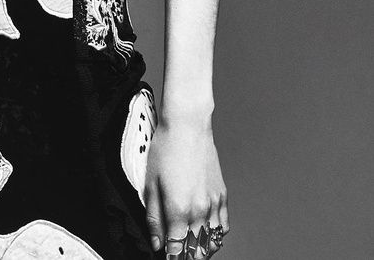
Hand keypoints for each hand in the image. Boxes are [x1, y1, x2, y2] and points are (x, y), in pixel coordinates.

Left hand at [144, 116, 229, 255]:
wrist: (187, 126)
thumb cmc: (166, 149)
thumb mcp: (150, 184)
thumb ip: (154, 218)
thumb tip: (157, 242)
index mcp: (179, 210)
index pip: (177, 251)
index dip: (170, 256)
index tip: (165, 254)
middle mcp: (200, 211)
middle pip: (197, 252)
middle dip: (186, 257)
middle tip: (176, 252)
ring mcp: (214, 204)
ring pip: (213, 243)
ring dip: (201, 250)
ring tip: (189, 247)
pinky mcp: (222, 196)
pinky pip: (224, 227)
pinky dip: (215, 236)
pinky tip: (204, 232)